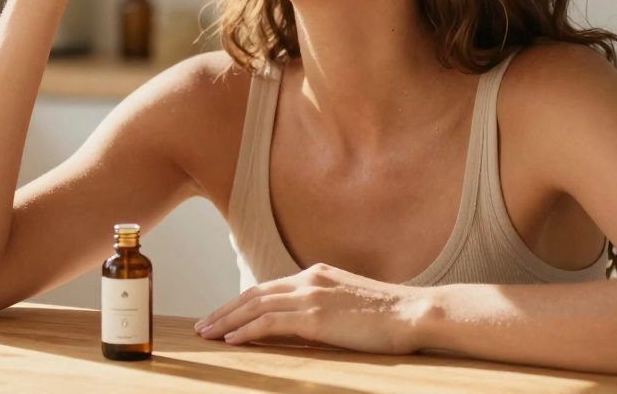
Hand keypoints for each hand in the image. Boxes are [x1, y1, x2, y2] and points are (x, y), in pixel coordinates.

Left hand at [193, 263, 431, 353]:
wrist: (413, 313)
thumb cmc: (389, 316)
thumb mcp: (348, 305)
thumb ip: (322, 308)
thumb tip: (300, 327)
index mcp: (316, 275)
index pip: (267, 288)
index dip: (240, 302)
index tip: (222, 316)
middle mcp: (308, 280)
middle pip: (254, 294)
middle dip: (225, 311)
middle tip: (203, 326)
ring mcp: (311, 296)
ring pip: (255, 306)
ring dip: (227, 321)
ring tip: (208, 334)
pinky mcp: (316, 316)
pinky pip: (270, 322)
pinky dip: (246, 330)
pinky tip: (232, 341)